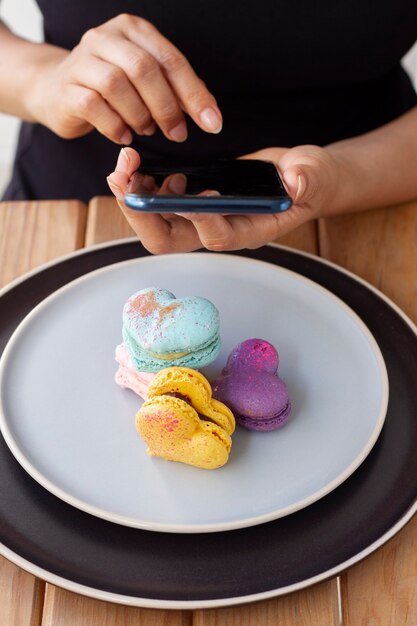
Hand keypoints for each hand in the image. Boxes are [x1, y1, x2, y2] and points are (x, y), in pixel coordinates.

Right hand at [28, 14, 221, 143]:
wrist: (57, 90)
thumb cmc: (109, 86)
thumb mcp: (145, 80)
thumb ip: (174, 89)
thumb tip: (209, 114)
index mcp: (133, 30)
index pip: (170, 60)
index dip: (194, 94)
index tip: (212, 123)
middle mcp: (105, 38)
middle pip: (144, 69)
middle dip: (167, 107)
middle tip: (178, 133)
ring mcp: (82, 60)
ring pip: (117, 85)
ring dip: (139, 115)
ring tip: (146, 129)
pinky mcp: (67, 87)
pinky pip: (94, 106)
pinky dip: (115, 126)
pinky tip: (124, 135)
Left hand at [107, 145, 343, 253]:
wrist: (298, 178)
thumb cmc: (308, 182)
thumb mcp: (314, 175)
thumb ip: (307, 180)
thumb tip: (295, 182)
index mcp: (248, 231)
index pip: (216, 236)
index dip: (196, 217)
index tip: (182, 188)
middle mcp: (219, 230)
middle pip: (169, 239)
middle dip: (142, 213)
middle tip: (122, 180)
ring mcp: (203, 219)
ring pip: (156, 223)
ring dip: (134, 197)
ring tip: (124, 164)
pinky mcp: (193, 203)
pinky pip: (158, 204)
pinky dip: (143, 186)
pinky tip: (142, 164)